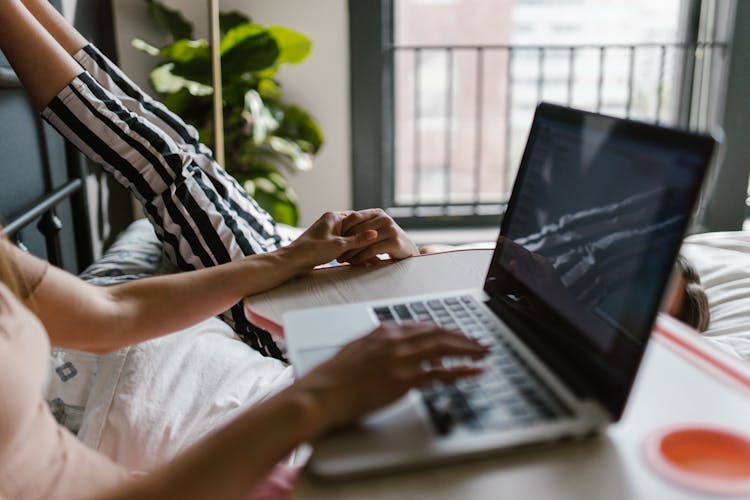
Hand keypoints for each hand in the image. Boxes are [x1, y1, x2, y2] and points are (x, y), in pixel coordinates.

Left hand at [284, 211, 378, 274]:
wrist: (292, 261)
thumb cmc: (313, 250)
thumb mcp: (339, 245)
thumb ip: (358, 239)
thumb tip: (375, 233)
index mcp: (334, 217)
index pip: (357, 218)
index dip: (369, 226)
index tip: (379, 233)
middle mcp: (330, 222)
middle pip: (353, 228)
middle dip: (364, 237)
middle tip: (377, 244)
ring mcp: (327, 232)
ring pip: (348, 237)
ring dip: (357, 245)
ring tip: (369, 252)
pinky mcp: (324, 243)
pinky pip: (341, 244)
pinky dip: (349, 250)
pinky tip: (356, 257)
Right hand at [293, 323, 487, 432]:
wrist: (321, 393)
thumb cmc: (332, 378)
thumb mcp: (355, 352)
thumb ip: (375, 347)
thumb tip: (386, 350)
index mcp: (384, 332)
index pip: (423, 326)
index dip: (444, 330)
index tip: (457, 335)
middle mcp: (395, 341)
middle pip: (438, 333)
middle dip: (463, 337)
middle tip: (479, 343)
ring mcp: (400, 359)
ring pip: (444, 348)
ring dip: (468, 349)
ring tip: (483, 353)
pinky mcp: (403, 380)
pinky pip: (441, 373)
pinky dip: (462, 371)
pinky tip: (475, 372)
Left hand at [337, 209, 418, 264]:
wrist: (408, 250)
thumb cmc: (387, 241)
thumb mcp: (374, 229)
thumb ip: (361, 227)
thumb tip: (338, 227)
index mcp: (377, 212)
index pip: (354, 217)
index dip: (342, 229)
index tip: (334, 240)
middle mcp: (384, 218)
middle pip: (358, 230)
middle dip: (345, 243)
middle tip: (336, 253)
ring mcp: (390, 229)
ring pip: (364, 241)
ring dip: (351, 252)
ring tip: (341, 260)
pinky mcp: (394, 241)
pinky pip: (372, 250)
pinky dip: (361, 257)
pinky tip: (354, 263)